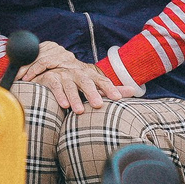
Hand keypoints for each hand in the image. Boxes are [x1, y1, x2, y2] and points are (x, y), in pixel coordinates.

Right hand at [15, 42, 139, 113]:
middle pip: (86, 82)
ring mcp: (63, 75)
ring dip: (74, 98)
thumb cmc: (76, 82)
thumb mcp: (93, 85)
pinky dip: (59, 95)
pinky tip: (63, 105)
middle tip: (98, 105)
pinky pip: (55, 86)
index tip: (118, 98)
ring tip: (79, 111)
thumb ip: (110, 89)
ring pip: (70, 86)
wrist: (50, 72)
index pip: (101, 81)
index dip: (109, 88)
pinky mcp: (50, 78)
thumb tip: (134, 90)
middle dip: (92, 93)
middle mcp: (78, 73)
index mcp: (90, 74)